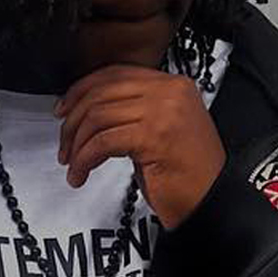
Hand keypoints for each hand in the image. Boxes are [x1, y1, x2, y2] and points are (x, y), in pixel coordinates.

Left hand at [54, 63, 226, 230]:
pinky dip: (84, 159)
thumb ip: (136, 114)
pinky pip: (103, 142)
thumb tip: (94, 112)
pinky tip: (81, 173)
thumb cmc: (189, 177)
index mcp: (173, 85)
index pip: (116, 74)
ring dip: (76, 144)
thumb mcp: (162, 133)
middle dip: (73, 121)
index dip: (83, 90)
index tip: (65, 110)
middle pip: (103, 92)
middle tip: (64, 144)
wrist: (213, 202)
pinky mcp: (153, 137)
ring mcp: (162, 112)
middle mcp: (169, 92)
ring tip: (73, 164)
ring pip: (98, 116)